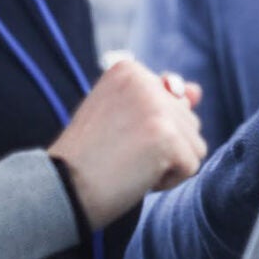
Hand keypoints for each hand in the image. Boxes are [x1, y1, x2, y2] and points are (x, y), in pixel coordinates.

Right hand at [46, 57, 206, 227]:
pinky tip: (136, 176)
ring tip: (128, 163)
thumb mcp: (123, 118)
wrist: (62, 188)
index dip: (150, 130)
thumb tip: (197, 91)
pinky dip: (168, 181)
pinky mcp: (168, 137)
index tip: (115, 135)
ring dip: (167, 164)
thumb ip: (161, 100)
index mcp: (129, 70)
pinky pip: (192, 166)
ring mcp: (157, 108)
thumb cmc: (88, 157)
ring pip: (195, 144)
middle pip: (189, 122)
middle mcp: (144, 80)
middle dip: (163, 147)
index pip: (173, 102)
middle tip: (120, 153)